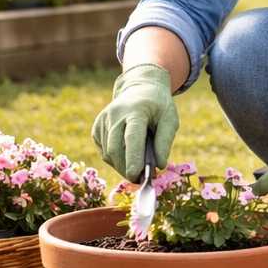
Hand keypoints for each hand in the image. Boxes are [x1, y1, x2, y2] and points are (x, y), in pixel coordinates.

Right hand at [91, 63, 177, 180]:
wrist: (140, 88)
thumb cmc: (158, 106)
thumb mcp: (170, 118)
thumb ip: (165, 141)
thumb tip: (159, 165)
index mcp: (135, 110)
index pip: (132, 136)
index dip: (133, 157)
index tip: (136, 175)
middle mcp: (115, 114)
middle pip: (115, 149)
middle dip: (127, 168)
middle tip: (142, 179)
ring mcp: (103, 120)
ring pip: (108, 154)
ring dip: (122, 166)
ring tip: (138, 165)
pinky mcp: (97, 127)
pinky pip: (104, 151)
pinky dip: (115, 159)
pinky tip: (127, 153)